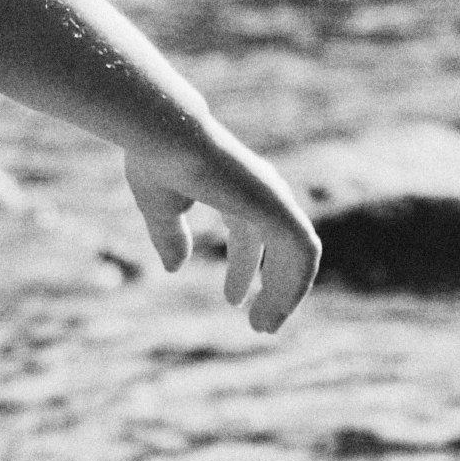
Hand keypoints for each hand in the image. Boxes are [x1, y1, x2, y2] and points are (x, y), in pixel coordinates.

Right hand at [125, 127, 322, 337]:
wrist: (166, 134)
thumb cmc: (157, 159)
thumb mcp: (160, 207)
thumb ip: (170, 235)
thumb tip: (175, 267)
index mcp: (235, 190)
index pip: (249, 235)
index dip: (243, 270)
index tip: (234, 302)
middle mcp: (261, 193)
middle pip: (279, 248)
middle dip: (274, 286)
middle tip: (260, 324)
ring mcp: (273, 198)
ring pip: (298, 255)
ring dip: (287, 293)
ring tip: (266, 326)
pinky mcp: (278, 206)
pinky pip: (302, 253)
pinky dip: (295, 282)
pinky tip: (278, 308)